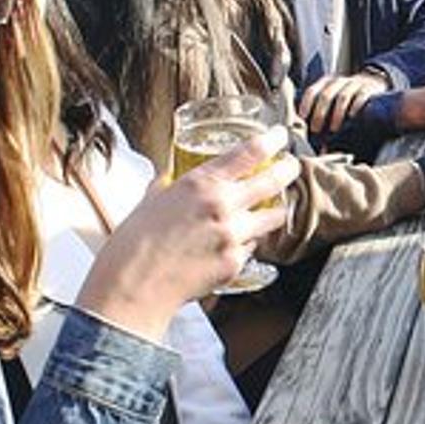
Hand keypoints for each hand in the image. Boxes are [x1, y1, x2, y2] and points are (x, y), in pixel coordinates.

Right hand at [78, 127, 297, 339]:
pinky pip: (251, 248)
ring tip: (271, 209)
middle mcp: (223, 206)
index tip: (281, 136)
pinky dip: (245, 244)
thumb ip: (167, 186)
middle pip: (274, 181)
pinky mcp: (235, 263)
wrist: (133, 286)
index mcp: (200, 183)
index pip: (250, 153)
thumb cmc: (133, 244)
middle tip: (291, 165)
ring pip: (273, 218)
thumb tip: (167, 178)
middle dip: (288, 170)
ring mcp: (233, 236)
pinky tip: (230, 245)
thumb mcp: (149, 201)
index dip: (272, 141)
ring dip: (274, 211)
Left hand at [298, 71, 390, 133]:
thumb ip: (320, 108)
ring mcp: (354, 84)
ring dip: (336, 114)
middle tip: (316, 129)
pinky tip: (351, 116)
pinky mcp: (367, 88)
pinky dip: (355, 106)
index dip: (305, 104)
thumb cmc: (347, 95)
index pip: (312, 90)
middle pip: (326, 95)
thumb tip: (308, 131)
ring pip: (342, 97)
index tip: (302, 118)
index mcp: (326, 82)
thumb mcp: (333, 95)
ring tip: (333, 129)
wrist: (372, 82)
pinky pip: (361, 96)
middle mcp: (339, 81)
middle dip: (319, 113)